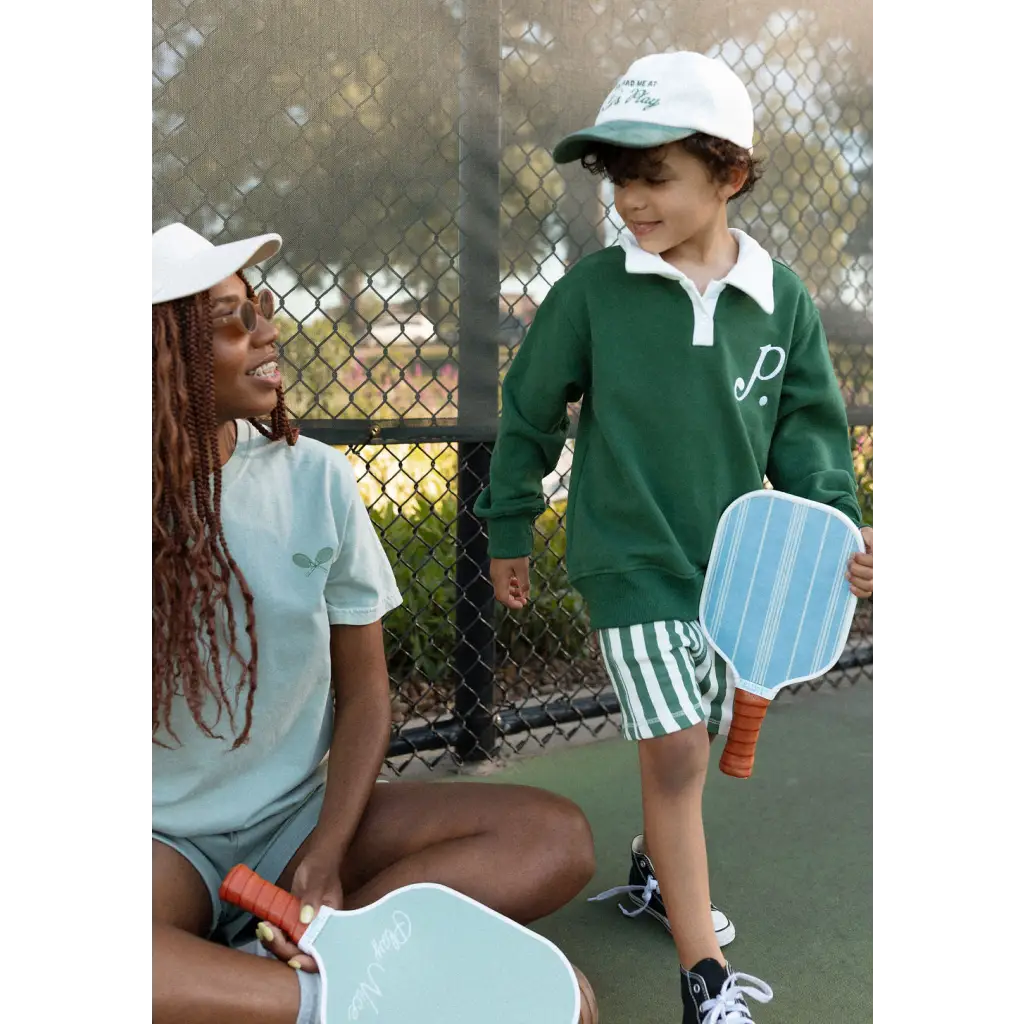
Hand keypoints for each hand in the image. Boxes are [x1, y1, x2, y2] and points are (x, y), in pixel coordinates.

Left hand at [255, 847, 343, 972]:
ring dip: (274, 943)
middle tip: (267, 931)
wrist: (316, 861)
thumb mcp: (318, 879)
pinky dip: (271, 936)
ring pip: (289, 948)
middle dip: (283, 949)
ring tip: (263, 927)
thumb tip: (305, 918)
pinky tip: (263, 926)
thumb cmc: (322, 868)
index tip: (293, 960)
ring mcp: (305, 928)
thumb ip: (313, 897)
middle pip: (302, 953)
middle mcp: (319, 931)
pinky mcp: (293, 923)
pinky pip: (282, 937)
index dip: (310, 961)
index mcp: (332, 923)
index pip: (324, 951)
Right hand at [490, 556, 529, 608]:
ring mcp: (496, 571)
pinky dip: (511, 583)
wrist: (506, 535)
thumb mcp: (523, 569)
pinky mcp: (498, 566)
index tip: (523, 605)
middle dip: (513, 598)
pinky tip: (519, 581)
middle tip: (524, 600)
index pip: (503, 598)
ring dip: (513, 591)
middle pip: (502, 594)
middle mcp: (495, 576)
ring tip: (523, 590)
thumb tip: (525, 595)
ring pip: (503, 587)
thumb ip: (524, 583)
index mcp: (500, 578)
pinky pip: (503, 580)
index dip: (512, 604)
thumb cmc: (514, 552)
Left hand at [846, 526, 874, 598]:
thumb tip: (861, 535)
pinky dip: (858, 592)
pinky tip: (850, 586)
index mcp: (879, 557)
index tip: (854, 555)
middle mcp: (879, 570)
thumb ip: (867, 535)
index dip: (861, 559)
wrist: (869, 548)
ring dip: (855, 580)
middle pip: (869, 574)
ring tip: (848, 574)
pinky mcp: (871, 588)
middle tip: (849, 563)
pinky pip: (867, 594)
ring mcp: (876, 580)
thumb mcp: (868, 535)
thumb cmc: (868, 541)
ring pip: (868, 585)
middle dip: (855, 568)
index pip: (872, 561)